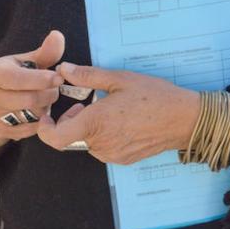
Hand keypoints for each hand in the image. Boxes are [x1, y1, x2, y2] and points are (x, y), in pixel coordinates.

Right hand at [0, 31, 64, 156]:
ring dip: (47, 107)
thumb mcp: (20, 62)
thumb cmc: (9, 78)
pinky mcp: (3, 133)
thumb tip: (58, 35)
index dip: (40, 79)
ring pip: (32, 116)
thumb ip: (43, 52)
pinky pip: (32, 130)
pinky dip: (42, 121)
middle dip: (49, 93)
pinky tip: (42, 111)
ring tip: (46, 98)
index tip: (59, 77)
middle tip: (56, 87)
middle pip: (29, 99)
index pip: (17, 78)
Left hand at [37, 63, 199, 164]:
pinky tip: (124, 122)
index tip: (47, 116)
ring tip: (112, 111)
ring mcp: (111, 154)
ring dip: (91, 127)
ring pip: (88, 141)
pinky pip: (104, 148)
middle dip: (74, 119)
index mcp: (95, 122)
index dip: (44, 128)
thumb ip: (88, 76)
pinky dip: (106, 136)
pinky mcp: (122, 159)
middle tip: (89, 102)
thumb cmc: (155, 96)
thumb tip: (64, 69)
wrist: (185, 119)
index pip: (54, 137)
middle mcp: (100, 143)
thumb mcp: (121, 79)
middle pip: (72, 135)